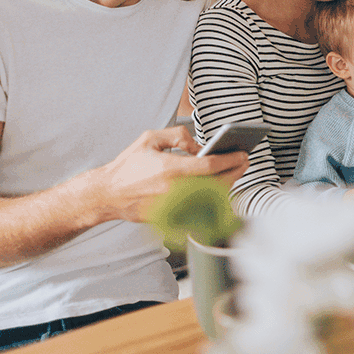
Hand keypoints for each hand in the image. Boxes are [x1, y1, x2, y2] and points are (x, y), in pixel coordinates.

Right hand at [96, 125, 249, 222]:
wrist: (109, 194)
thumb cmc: (129, 165)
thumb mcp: (150, 138)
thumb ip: (178, 136)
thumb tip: (199, 145)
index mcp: (171, 168)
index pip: (211, 165)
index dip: (231, 159)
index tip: (242, 153)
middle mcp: (176, 190)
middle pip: (217, 183)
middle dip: (235, 171)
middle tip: (244, 161)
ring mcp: (175, 206)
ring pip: (212, 197)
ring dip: (227, 184)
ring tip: (234, 171)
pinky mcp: (172, 217)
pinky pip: (200, 208)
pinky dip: (212, 198)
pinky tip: (218, 186)